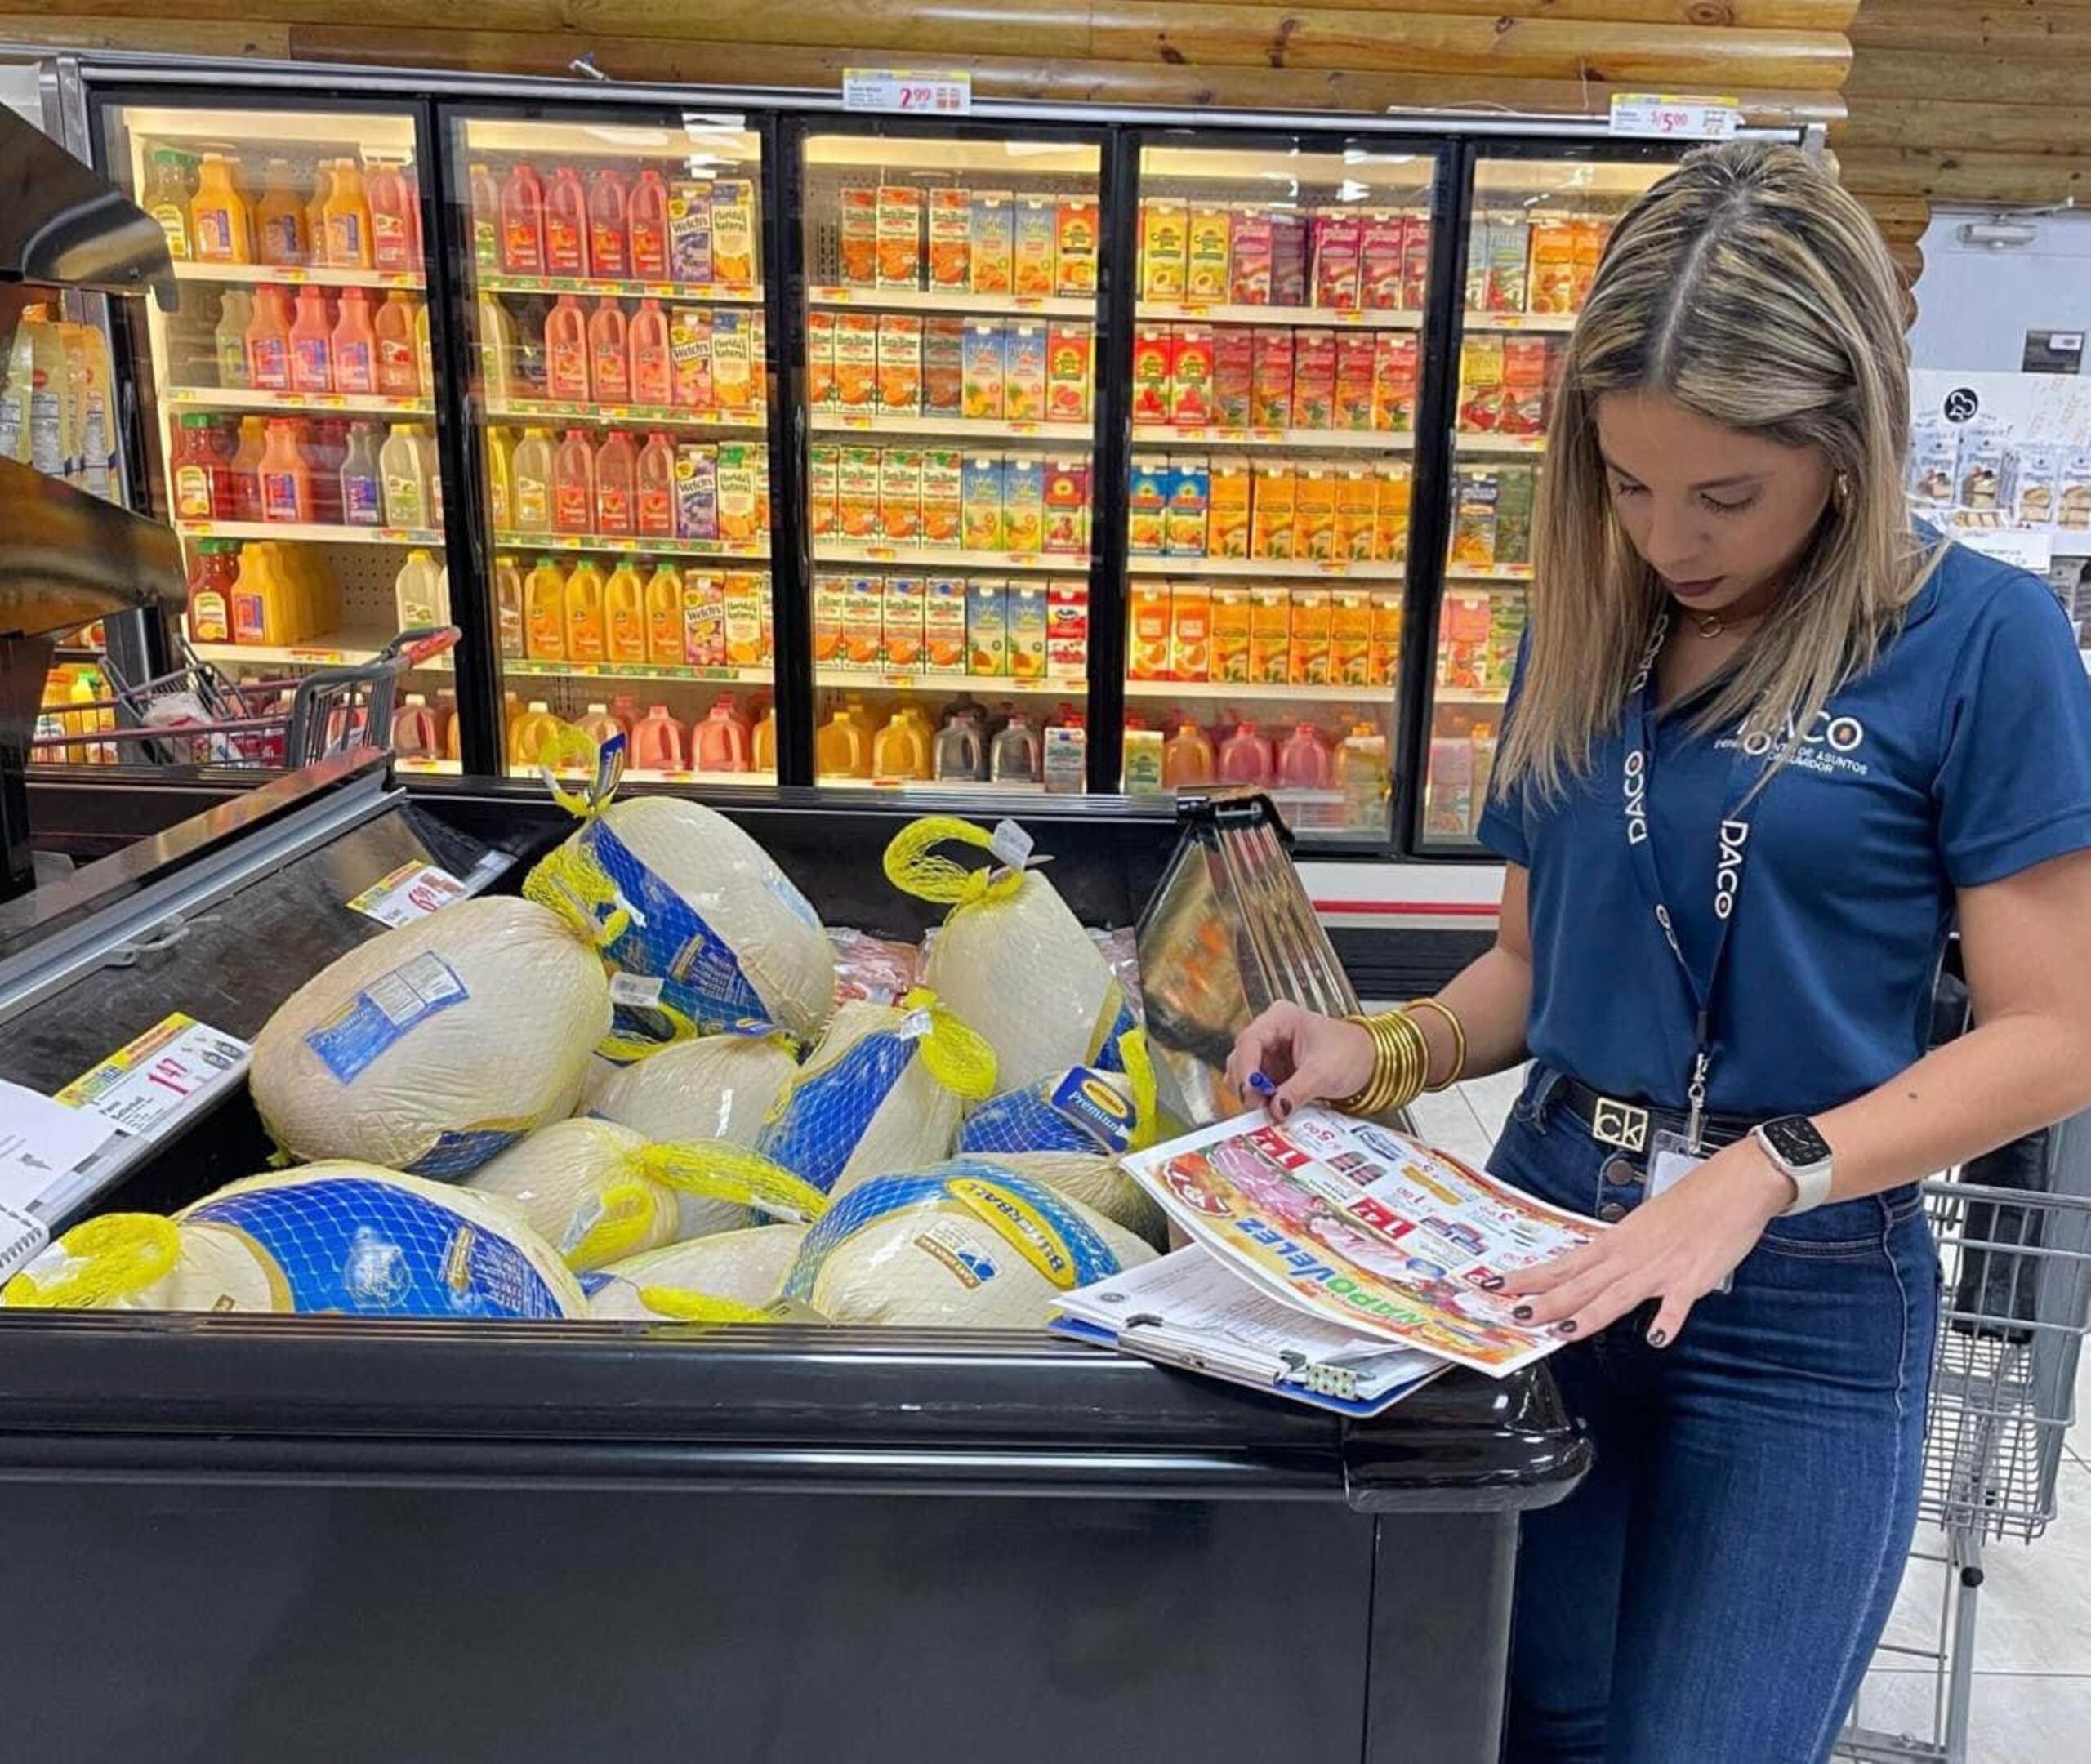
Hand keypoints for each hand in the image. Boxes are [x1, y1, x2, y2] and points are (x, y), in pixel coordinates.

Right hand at [1225, 1001, 1375, 1120]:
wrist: (1369, 1063)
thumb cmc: (1351, 1053)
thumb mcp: (1324, 1072)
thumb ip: (1297, 1091)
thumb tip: (1275, 1109)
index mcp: (1281, 1018)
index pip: (1250, 1040)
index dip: (1246, 1067)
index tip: (1251, 1090)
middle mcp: (1270, 1034)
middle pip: (1241, 1058)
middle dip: (1248, 1084)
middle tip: (1259, 1106)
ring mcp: (1270, 1054)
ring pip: (1244, 1075)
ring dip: (1252, 1094)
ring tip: (1268, 1110)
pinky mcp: (1274, 1073)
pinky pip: (1257, 1088)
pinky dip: (1261, 1100)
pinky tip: (1272, 1109)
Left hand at [1499, 1137, 1794, 1346]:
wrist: (1732, 1186)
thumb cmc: (1690, 1205)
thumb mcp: (1642, 1227)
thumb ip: (1620, 1253)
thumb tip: (1595, 1272)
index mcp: (1616, 1241)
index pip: (1565, 1263)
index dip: (1531, 1277)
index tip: (1498, 1285)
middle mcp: (1630, 1255)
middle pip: (1582, 1282)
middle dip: (1547, 1301)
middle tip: (1516, 1314)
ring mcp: (1660, 1268)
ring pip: (1617, 1295)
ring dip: (1590, 1315)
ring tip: (1564, 1332)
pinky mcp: (1692, 1278)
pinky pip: (1677, 1304)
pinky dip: (1667, 1320)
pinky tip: (1655, 1338)